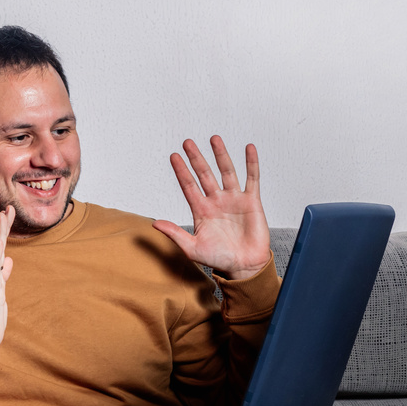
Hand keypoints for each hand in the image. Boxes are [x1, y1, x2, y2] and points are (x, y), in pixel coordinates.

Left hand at [153, 135, 271, 279]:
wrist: (244, 266)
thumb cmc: (219, 259)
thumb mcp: (192, 248)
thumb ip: (175, 234)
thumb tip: (154, 223)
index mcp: (201, 211)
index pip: (189, 186)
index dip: (181, 171)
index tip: (174, 156)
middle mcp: (216, 201)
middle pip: (204, 174)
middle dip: (196, 158)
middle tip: (187, 142)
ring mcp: (233, 199)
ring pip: (226, 171)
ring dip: (220, 155)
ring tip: (214, 138)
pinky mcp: (251, 201)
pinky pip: (252, 178)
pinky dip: (251, 163)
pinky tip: (248, 148)